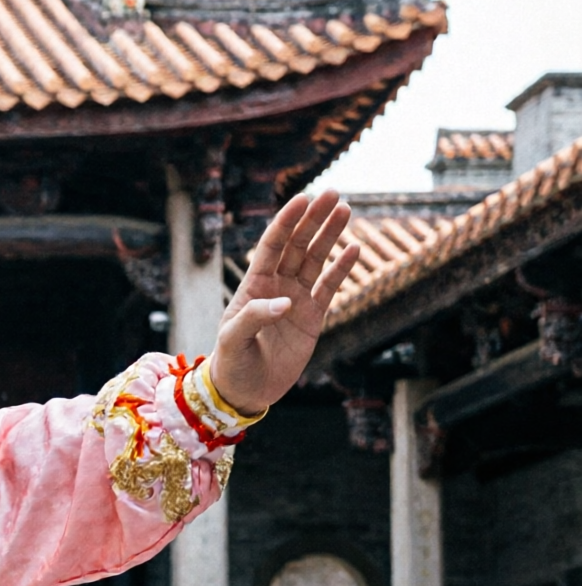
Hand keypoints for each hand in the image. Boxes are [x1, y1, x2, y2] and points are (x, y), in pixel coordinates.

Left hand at [207, 191, 360, 416]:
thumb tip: (285, 303)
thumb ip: (254, 317)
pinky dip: (341, 268)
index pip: (271, 246)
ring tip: (345, 210)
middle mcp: (276, 287)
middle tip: (333, 193)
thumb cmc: (231, 364)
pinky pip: (330, 287)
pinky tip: (354, 248)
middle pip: (297, 245)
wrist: (244, 392)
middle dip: (313, 219)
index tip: (302, 199)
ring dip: (330, 235)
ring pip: (316, 260)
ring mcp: (296, 300)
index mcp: (253, 286)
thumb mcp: (233, 340)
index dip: (286, 222)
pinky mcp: (313, 317)